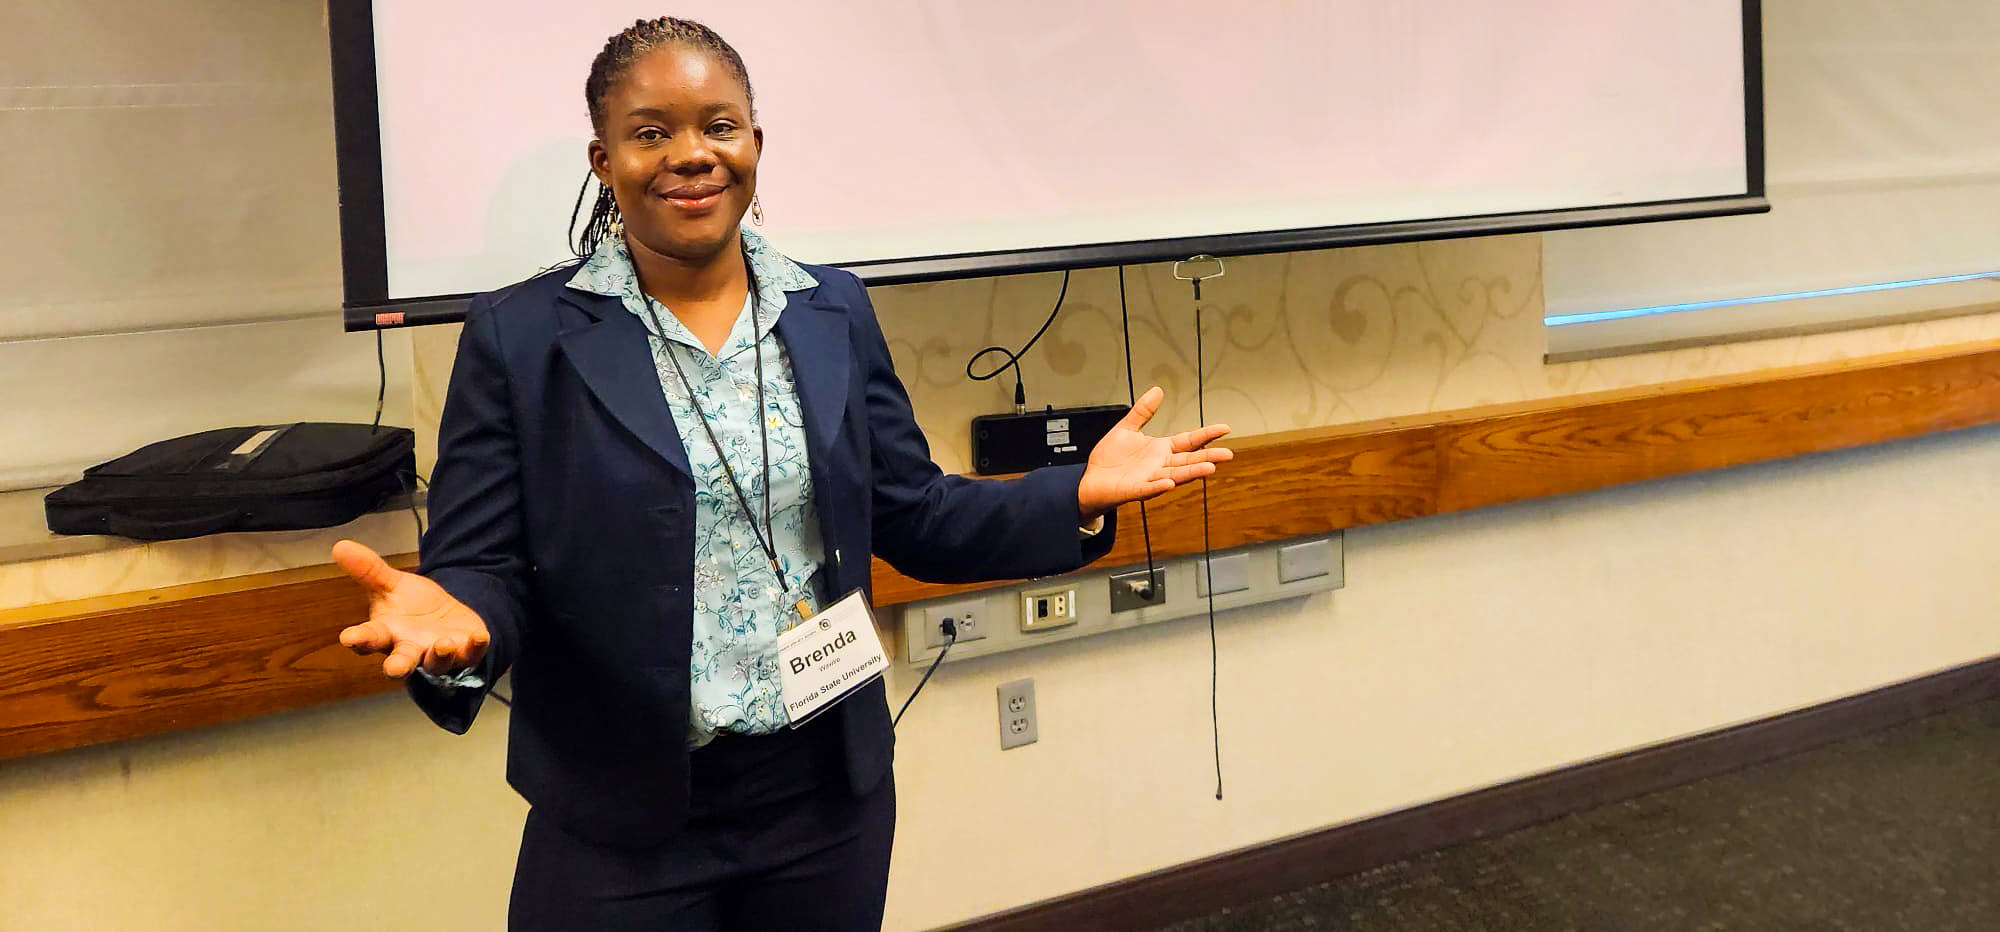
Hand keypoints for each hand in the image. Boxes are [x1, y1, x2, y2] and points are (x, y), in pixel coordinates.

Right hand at [332, 539, 489, 678]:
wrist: (444, 617)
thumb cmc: (410, 607)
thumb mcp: (391, 584)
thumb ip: (368, 570)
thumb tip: (339, 545)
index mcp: (386, 634)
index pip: (368, 639)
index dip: (359, 640)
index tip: (348, 638)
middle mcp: (410, 649)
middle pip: (401, 663)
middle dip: (398, 666)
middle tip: (394, 668)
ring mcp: (437, 655)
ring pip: (437, 663)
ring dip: (439, 655)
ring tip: (442, 643)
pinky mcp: (464, 652)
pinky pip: (471, 654)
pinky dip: (475, 647)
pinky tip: (480, 636)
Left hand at [1077, 386, 1232, 521]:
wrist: (1091, 480)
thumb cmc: (1110, 459)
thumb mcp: (1126, 428)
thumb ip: (1143, 412)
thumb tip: (1158, 390)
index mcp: (1161, 450)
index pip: (1188, 441)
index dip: (1206, 435)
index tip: (1225, 428)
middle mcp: (1160, 465)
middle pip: (1189, 461)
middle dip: (1208, 457)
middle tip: (1228, 454)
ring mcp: (1149, 479)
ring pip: (1175, 475)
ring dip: (1192, 473)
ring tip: (1210, 468)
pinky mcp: (1134, 490)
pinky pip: (1148, 489)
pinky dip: (1159, 486)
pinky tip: (1169, 483)